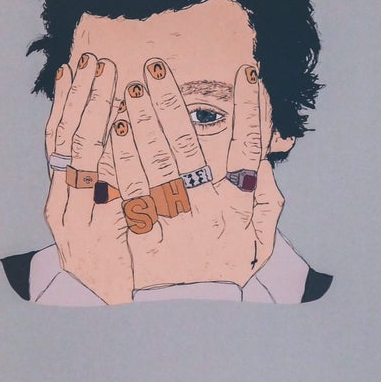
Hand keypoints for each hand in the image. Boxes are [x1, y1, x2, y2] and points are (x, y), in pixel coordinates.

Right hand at [43, 54, 132, 303]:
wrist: (125, 323)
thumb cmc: (121, 269)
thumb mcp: (103, 225)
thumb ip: (104, 186)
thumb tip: (117, 134)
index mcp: (63, 202)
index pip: (58, 141)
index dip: (66, 102)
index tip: (75, 66)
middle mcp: (65, 210)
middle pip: (69, 142)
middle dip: (84, 98)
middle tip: (98, 61)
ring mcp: (81, 225)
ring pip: (84, 158)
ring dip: (99, 114)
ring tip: (117, 79)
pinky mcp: (106, 240)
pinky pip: (105, 187)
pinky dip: (112, 155)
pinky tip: (121, 127)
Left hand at [110, 59, 283, 291]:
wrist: (192, 314)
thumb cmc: (227, 269)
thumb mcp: (259, 239)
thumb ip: (266, 199)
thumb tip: (268, 161)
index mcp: (239, 206)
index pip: (248, 149)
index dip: (249, 110)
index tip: (246, 73)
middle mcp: (206, 210)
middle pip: (189, 147)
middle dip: (172, 103)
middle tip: (156, 67)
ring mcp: (170, 221)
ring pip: (155, 162)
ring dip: (141, 122)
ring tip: (130, 89)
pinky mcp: (139, 233)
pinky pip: (128, 189)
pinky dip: (121, 157)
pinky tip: (112, 130)